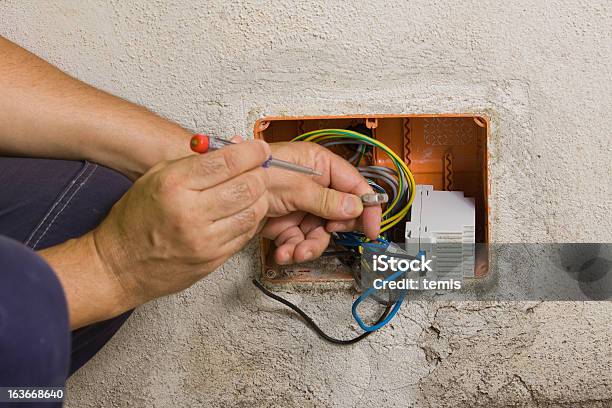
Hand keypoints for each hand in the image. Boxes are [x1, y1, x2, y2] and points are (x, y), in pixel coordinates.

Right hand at [92, 140, 271, 306]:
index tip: (258, 148)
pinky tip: (243, 209)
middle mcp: (191, 213)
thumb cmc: (135, 220)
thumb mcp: (157, 177)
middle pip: (248, 186)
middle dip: (259, 172)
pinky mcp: (214, 258)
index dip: (251, 152)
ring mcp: (205, 240)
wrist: (120, 265)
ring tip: (251, 189)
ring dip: (259, 196)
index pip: (228, 162)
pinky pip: (247, 232)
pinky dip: (252, 217)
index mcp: (174, 186)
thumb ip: (196, 161)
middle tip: (257, 168)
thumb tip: (233, 147)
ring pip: (254, 210)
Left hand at [260, 141, 381, 264]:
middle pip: (338, 214)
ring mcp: (299, 206)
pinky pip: (300, 241)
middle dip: (330, 231)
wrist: (223, 192)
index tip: (372, 228)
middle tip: (325, 234)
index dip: (367, 206)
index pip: (354, 185)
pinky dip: (294, 250)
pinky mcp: (286, 223)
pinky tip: (284, 253)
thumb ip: (327, 199)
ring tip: (297, 251)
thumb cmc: (253, 172)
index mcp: (320, 165)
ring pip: (319, 233)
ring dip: (309, 247)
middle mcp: (313, 185)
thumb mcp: (295, 186)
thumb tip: (355, 208)